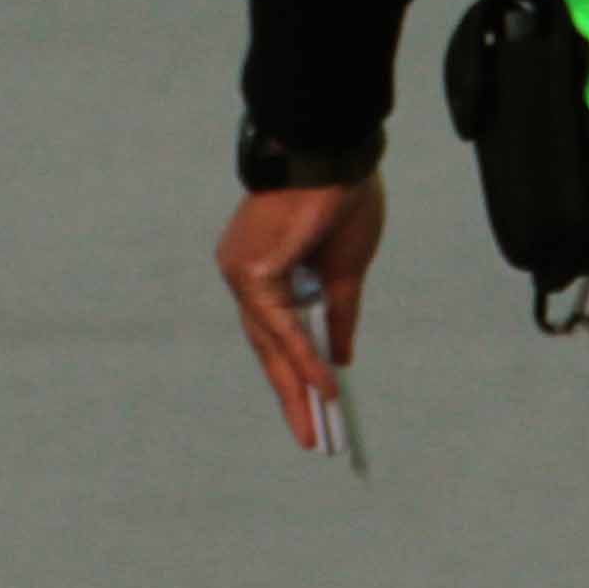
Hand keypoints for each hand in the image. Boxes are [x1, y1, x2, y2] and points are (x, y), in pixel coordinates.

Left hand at [214, 171, 383, 452]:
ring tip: (318, 422)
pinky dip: (303, 355)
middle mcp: (243, 271)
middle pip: (266, 345)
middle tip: (310, 435)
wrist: (334, 153)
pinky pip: (280, 325)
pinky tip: (322, 384)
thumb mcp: (345, 269)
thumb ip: (338, 315)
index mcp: (262, 267)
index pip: (273, 331)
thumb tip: (340, 359)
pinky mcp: (255, 270)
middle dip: (290, 392)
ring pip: (271, 341)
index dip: (293, 369)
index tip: (313, 407)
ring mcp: (243, 270)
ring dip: (297, 384)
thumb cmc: (339, 198)